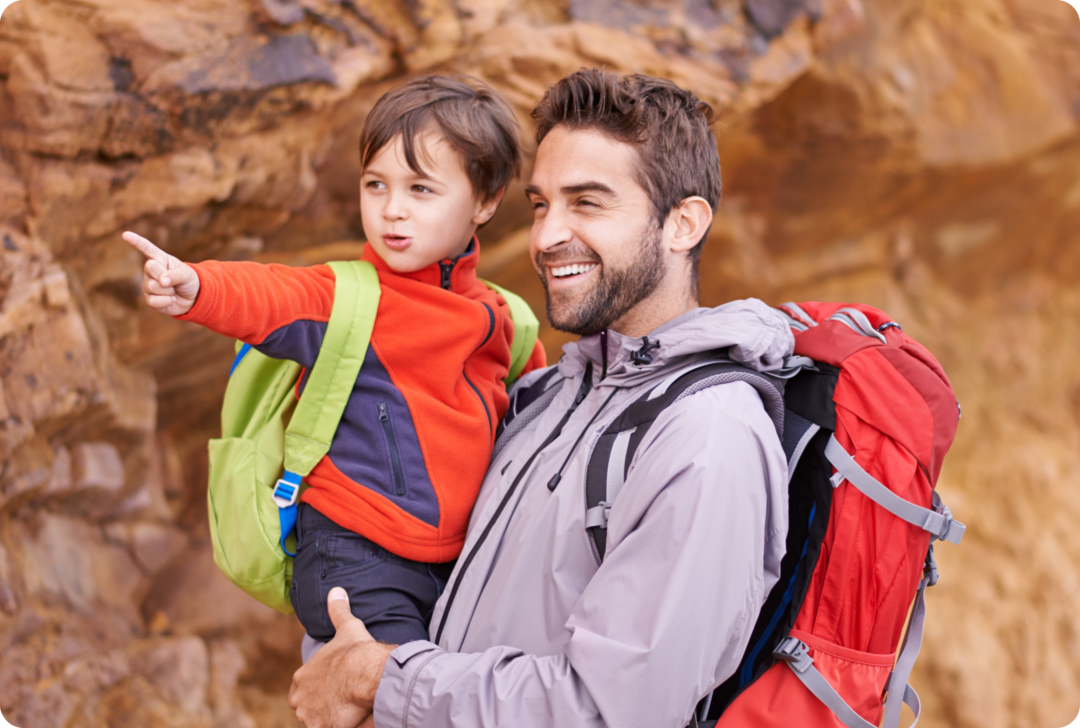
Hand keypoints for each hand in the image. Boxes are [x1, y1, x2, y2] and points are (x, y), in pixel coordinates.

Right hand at [122, 231, 200, 315]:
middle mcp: (151, 271)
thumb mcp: (187, 274)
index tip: (125, 234)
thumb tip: (161, 281)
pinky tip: (171, 299)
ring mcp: (148, 285)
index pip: (146, 248)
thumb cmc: (188, 281)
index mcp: (160, 259)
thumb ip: (175, 275)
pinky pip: (153, 301)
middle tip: (174, 281)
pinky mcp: (150, 299)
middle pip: (150, 268)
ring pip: (152, 286)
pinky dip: (166, 301)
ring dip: (168, 291)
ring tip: (173, 290)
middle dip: (165, 275)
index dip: (136, 241)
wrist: (192, 298)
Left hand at [288, 587, 396, 727]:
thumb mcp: (348, 628)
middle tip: (340, 700)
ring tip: (347, 711)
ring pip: (316, 721)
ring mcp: (310, 716)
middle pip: (306, 706)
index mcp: (303, 676)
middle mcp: (301, 698)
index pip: (301, 687)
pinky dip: (337, 726)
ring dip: (327, 717)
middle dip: (319, 705)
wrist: (369, 674)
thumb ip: (338, 611)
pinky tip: (351, 720)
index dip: (317, 687)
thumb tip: (336, 591)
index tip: (332, 687)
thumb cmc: (357, 652)